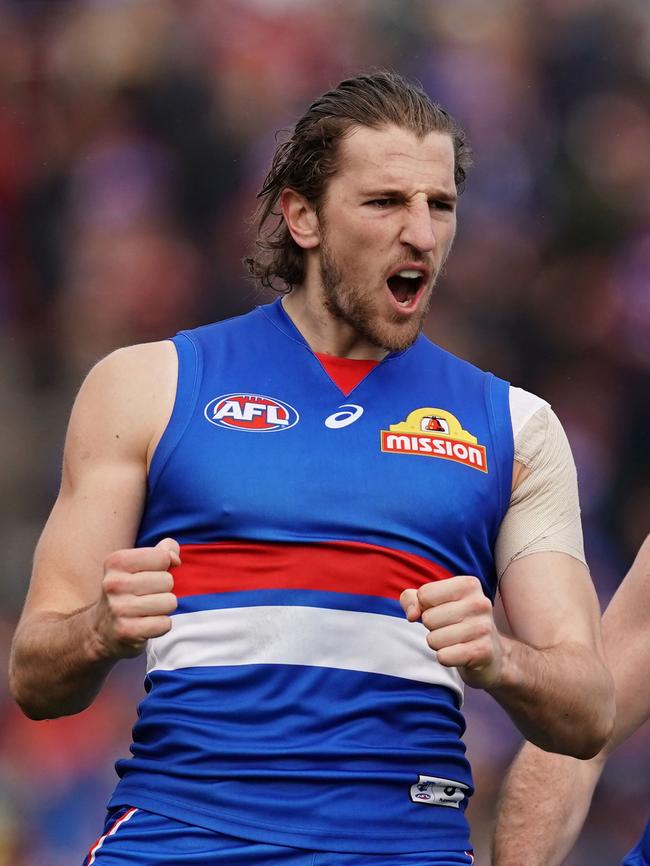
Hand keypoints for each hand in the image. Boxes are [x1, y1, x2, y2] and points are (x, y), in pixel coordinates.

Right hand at [93, 538, 179, 658]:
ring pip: (170, 602)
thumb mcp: (138, 565)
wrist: (101, 630)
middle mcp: (114, 583)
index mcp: (116, 561)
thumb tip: (175, 558)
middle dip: (164, 590)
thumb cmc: (128, 591)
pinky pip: (165, 623)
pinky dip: (161, 625)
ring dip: (164, 608)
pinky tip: (146, 625)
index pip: (162, 557)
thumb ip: (162, 551)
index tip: (149, 576)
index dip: (163, 568)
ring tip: (147, 610)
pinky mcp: (127, 631)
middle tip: (146, 597)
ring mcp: (119, 608)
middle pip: (167, 581)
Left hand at [400, 575, 504, 688]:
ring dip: (438, 643)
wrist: (491, 653)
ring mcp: (483, 627)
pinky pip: (444, 656)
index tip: (440, 610)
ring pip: (434, 639)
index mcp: (468, 584)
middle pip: (428, 618)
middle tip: (449, 628)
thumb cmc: (456, 621)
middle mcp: (479, 603)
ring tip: (454, 640)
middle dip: (431, 627)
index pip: (425, 594)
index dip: (424, 606)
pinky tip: (459, 653)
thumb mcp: (433, 602)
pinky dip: (445, 657)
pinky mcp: (482, 651)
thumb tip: (412, 614)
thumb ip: (411, 599)